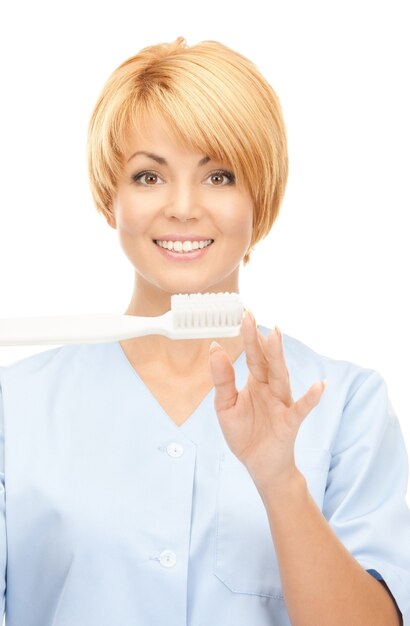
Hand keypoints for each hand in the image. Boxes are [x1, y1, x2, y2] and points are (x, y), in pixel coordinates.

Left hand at [208, 310, 326, 493]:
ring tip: (275, 335)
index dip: (247, 335)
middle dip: (259, 338)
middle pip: (266, 360)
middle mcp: (271, 388)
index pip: (252, 354)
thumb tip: (215, 348)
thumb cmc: (245, 434)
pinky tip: (319, 386)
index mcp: (256, 382)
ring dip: (278, 356)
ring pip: (281, 376)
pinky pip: (301, 409)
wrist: (261, 467)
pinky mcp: (289, 423)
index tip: (243, 313)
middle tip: (252, 316)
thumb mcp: (225, 405)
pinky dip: (311, 398)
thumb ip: (222, 379)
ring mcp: (282, 404)